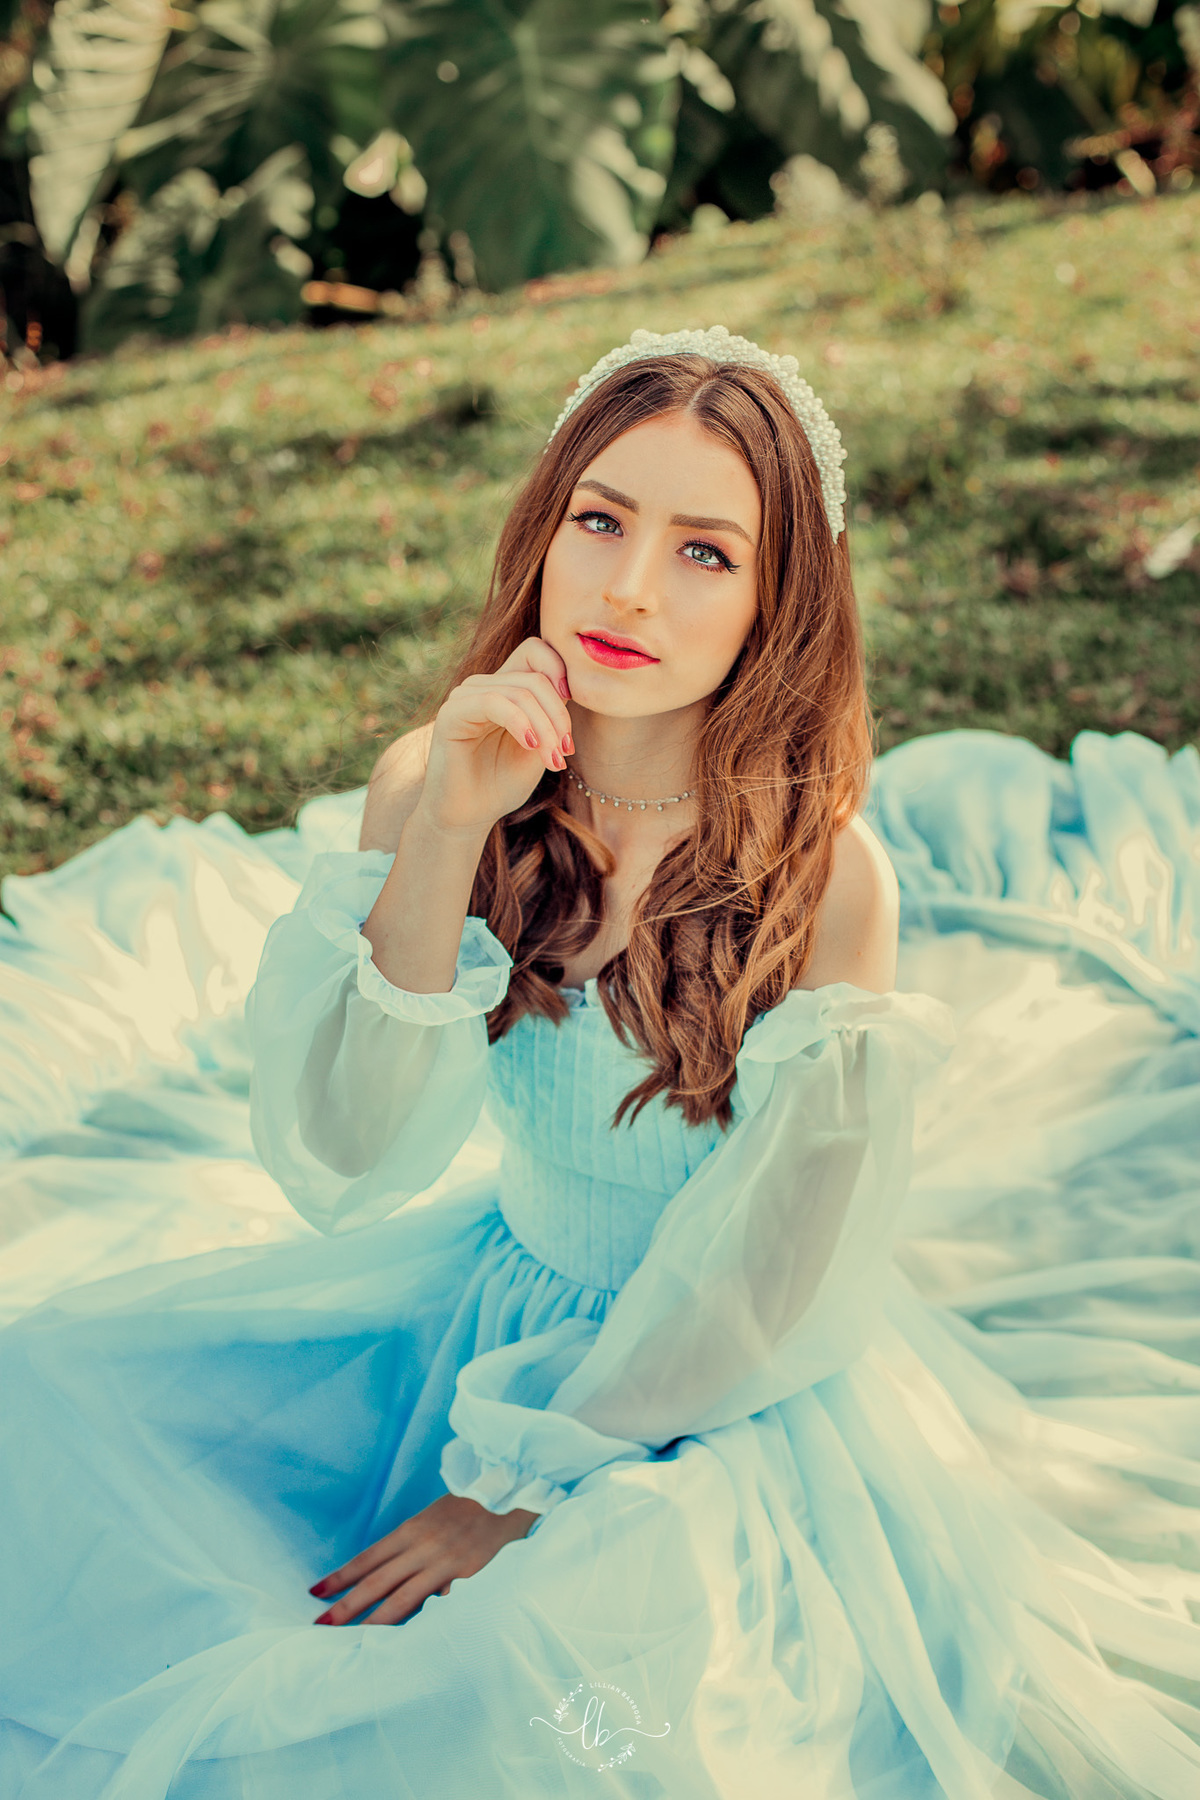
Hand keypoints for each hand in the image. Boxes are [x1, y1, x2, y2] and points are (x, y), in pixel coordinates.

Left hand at [309, 1494, 539, 1625]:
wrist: (507, 1492)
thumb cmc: (465, 1508)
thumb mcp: (430, 1519)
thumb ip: (408, 1545)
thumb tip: (380, 1574)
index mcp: (411, 1530)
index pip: (367, 1558)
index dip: (340, 1576)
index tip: (315, 1593)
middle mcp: (422, 1548)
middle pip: (377, 1582)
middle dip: (346, 1606)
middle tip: (319, 1626)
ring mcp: (445, 1565)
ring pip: (403, 1599)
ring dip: (374, 1621)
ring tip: (352, 1640)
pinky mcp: (469, 1579)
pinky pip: (442, 1607)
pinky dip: (425, 1624)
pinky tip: (410, 1645)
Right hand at [417, 636, 573, 836]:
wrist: (468, 816)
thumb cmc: (501, 783)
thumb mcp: (539, 746)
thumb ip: (551, 715)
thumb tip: (570, 688)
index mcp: (505, 688)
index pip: (536, 651)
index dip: (561, 671)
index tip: (572, 712)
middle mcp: (483, 686)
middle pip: (536, 677)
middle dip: (559, 716)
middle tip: (565, 751)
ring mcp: (465, 696)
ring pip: (520, 692)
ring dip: (545, 727)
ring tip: (553, 759)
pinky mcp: (451, 713)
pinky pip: (492, 702)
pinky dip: (519, 722)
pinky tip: (530, 746)